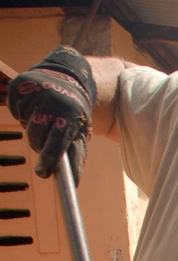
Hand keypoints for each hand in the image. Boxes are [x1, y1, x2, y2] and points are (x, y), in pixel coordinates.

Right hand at [7, 47, 95, 181]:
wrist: (66, 77)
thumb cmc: (74, 112)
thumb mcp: (80, 133)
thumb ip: (76, 158)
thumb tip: (74, 183)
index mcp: (69, 113)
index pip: (56, 141)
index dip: (49, 159)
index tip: (43, 173)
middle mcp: (52, 99)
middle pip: (36, 136)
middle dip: (39, 143)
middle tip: (46, 136)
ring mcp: (34, 90)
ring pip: (24, 124)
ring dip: (31, 127)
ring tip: (43, 116)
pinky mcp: (19, 84)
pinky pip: (15, 111)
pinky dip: (23, 114)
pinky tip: (35, 106)